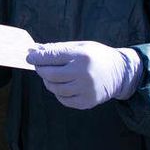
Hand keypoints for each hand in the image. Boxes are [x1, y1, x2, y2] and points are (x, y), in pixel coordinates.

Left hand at [26, 41, 141, 109]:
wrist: (120, 73)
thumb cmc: (97, 56)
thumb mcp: (81, 46)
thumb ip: (59, 49)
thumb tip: (36, 50)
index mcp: (82, 56)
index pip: (53, 57)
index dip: (38, 57)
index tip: (30, 57)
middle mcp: (84, 74)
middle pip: (50, 74)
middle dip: (40, 69)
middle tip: (38, 66)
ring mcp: (86, 90)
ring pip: (55, 88)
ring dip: (48, 81)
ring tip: (50, 75)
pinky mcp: (87, 102)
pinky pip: (63, 99)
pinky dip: (58, 92)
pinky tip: (61, 85)